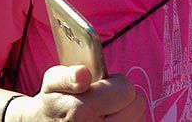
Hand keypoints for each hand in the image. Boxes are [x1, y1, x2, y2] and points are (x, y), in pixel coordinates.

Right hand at [7, 65, 145, 121]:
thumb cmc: (53, 102)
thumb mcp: (52, 81)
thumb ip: (67, 75)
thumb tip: (83, 74)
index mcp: (82, 110)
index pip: (125, 90)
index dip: (116, 83)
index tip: (103, 85)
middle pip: (137, 105)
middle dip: (123, 97)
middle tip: (106, 98)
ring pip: (139, 117)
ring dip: (128, 111)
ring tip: (108, 110)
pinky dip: (128, 121)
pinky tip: (112, 119)